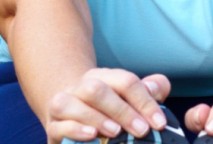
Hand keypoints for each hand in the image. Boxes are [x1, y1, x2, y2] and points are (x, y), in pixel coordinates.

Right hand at [42, 69, 171, 142]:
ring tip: (116, 132)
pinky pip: (59, 124)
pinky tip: (93, 135)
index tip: (159, 123)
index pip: (125, 81)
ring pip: (71, 102)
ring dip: (96, 117)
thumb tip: (157, 88)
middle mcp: (79, 87)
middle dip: (121, 110)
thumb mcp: (131, 101)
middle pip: (96, 89)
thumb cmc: (109, 112)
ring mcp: (63, 106)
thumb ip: (150, 91)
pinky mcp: (53, 126)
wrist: (71, 121)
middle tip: (141, 131)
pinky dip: (76, 129)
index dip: (145, 101)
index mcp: (102, 77)